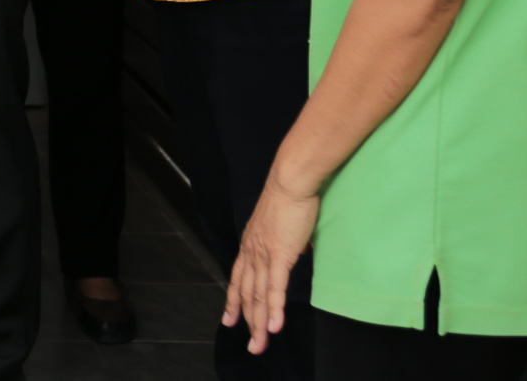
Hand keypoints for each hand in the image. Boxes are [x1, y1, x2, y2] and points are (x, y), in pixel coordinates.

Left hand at [222, 168, 319, 354]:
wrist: (291, 180)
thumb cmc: (290, 198)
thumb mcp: (283, 226)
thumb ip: (286, 243)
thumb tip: (296, 253)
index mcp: (250, 244)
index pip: (238, 278)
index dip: (234, 301)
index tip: (230, 320)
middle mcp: (252, 251)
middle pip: (246, 293)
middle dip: (247, 322)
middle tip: (251, 347)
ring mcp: (264, 253)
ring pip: (258, 296)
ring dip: (259, 324)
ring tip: (260, 346)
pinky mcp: (280, 254)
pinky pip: (275, 288)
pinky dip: (274, 309)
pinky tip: (274, 327)